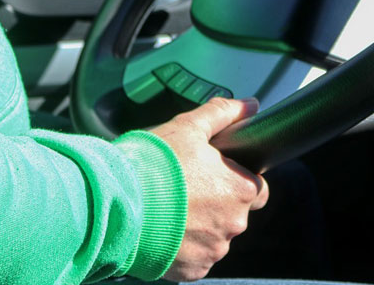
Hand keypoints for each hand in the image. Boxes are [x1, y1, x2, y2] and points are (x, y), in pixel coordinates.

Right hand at [151, 97, 268, 281]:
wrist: (117, 205)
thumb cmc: (154, 164)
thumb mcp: (189, 127)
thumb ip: (223, 114)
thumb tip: (250, 104)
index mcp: (240, 189)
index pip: (257, 188)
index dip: (238, 178)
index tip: (215, 174)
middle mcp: (233, 224)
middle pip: (235, 213)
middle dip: (217, 202)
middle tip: (186, 187)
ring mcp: (213, 250)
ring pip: (215, 236)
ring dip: (200, 225)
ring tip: (170, 207)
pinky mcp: (192, 270)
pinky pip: (196, 258)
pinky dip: (184, 246)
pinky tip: (164, 228)